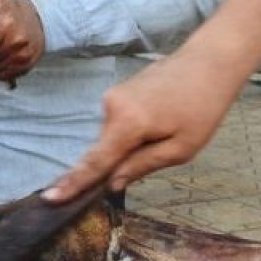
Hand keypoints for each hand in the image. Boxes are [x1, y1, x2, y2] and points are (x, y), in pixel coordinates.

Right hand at [42, 41, 255, 202]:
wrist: (211, 61)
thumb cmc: (203, 106)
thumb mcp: (181, 148)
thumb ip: (142, 166)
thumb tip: (112, 184)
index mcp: (127, 123)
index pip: (94, 162)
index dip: (73, 183)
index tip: (49, 199)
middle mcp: (111, 107)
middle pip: (104, 151)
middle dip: (120, 163)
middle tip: (159, 151)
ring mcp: (112, 98)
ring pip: (112, 139)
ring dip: (131, 146)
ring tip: (169, 129)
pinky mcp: (117, 93)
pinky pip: (117, 126)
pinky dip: (131, 133)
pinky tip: (161, 122)